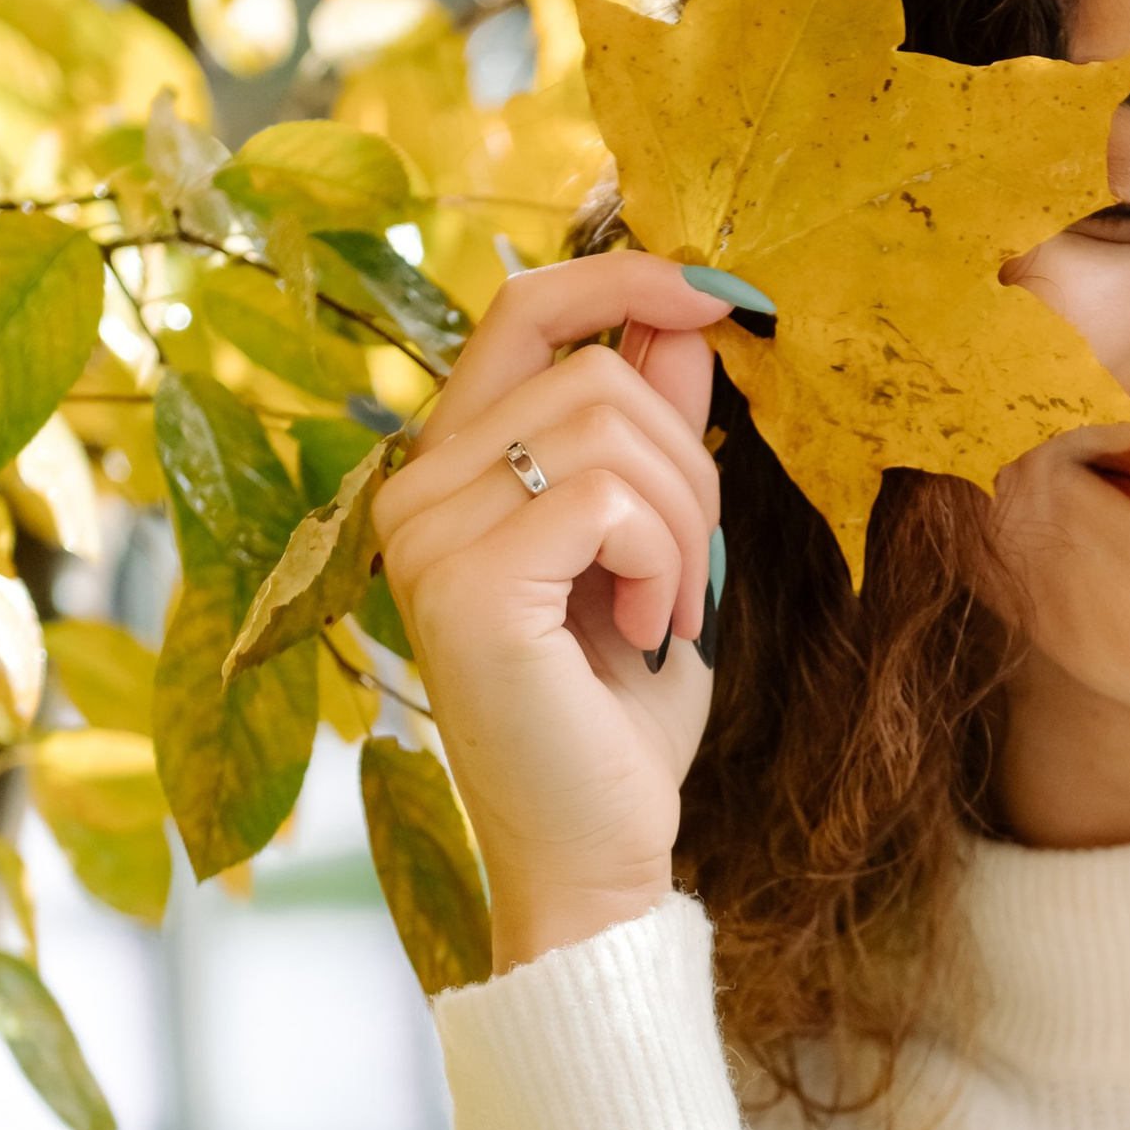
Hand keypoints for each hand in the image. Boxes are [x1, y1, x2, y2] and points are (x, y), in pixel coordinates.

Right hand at [378, 251, 722, 968]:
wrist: (595, 853)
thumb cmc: (615, 715)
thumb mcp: (654, 547)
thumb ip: (654, 434)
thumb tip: (683, 316)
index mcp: (450, 470)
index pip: (519, 306)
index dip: (622, 275)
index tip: (717, 298)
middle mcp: (413, 491)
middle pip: (588, 366)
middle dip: (685, 460)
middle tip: (690, 570)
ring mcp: (425, 536)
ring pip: (604, 425)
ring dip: (680, 519)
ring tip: (666, 610)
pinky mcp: (465, 585)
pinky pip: (607, 498)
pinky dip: (663, 560)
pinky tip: (648, 630)